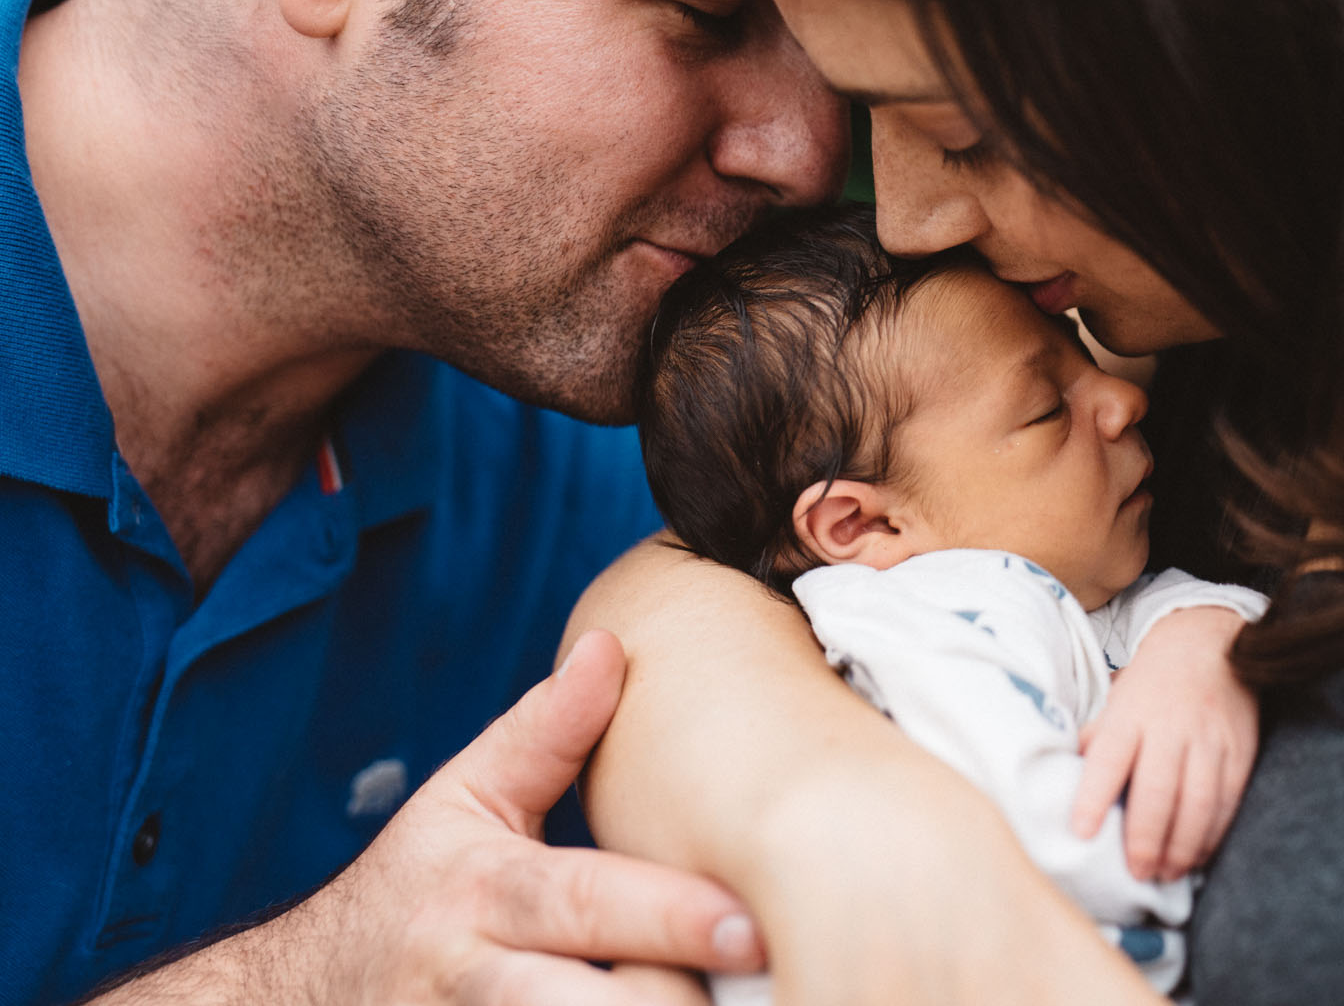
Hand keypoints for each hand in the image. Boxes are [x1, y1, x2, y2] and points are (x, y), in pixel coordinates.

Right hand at [92, 630, 764, 1004]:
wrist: (308, 991)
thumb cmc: (418, 885)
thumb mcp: (465, 799)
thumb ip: (544, 733)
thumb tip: (611, 645)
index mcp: (486, 891)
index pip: (584, 904)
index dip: (670, 918)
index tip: (750, 924)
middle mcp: (477, 980)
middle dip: (674, 1005)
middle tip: (765, 981)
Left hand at [1070, 606, 1257, 881]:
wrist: (1207, 642)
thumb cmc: (1151, 684)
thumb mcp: (1114, 703)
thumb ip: (1095, 743)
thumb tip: (1063, 783)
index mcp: (1130, 714)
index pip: (1108, 759)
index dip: (1093, 798)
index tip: (1082, 834)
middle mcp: (1170, 727)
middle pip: (1157, 791)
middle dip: (1145, 841)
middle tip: (1136, 873)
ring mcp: (1209, 739)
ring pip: (1198, 802)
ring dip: (1181, 847)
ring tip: (1166, 874)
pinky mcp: (1240, 750)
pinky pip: (1228, 800)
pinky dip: (1212, 835)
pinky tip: (1196, 855)